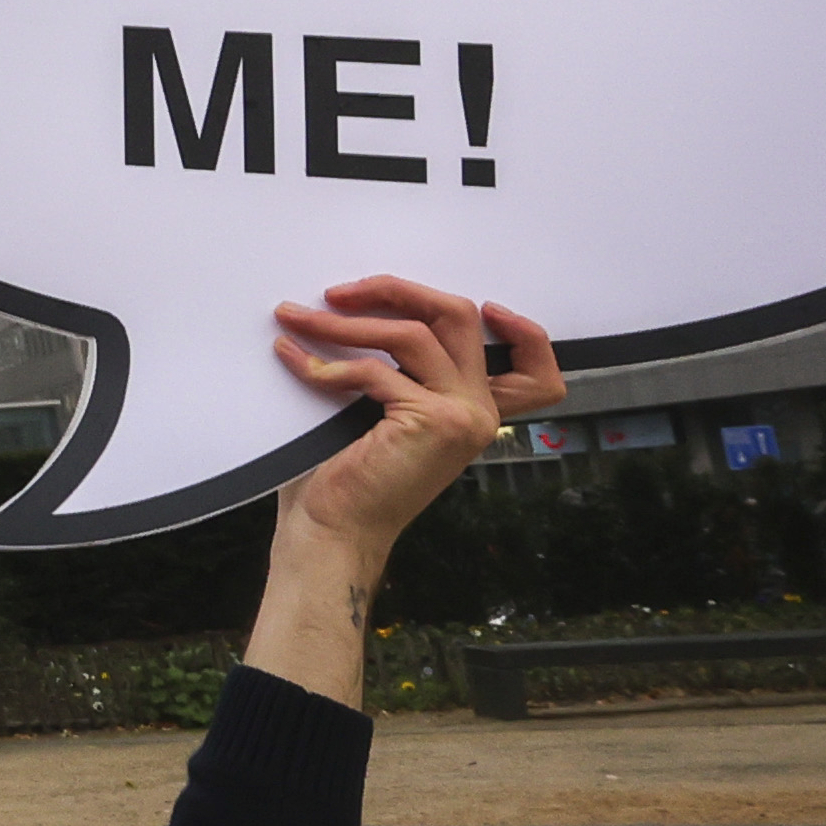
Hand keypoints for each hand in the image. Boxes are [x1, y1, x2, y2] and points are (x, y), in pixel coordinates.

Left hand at [239, 278, 557, 713]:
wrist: (330, 533)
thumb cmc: (344, 474)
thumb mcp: (384, 413)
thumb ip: (401, 371)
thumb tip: (362, 307)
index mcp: (476, 410)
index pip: (535, 370)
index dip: (523, 331)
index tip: (487, 305)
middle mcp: (480, 412)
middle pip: (460, 317)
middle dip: (397, 291)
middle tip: (340, 291)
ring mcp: (462, 416)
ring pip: (411, 334)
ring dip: (344, 321)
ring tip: (295, 316)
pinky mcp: (432, 421)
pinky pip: (373, 369)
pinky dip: (324, 361)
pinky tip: (290, 358)